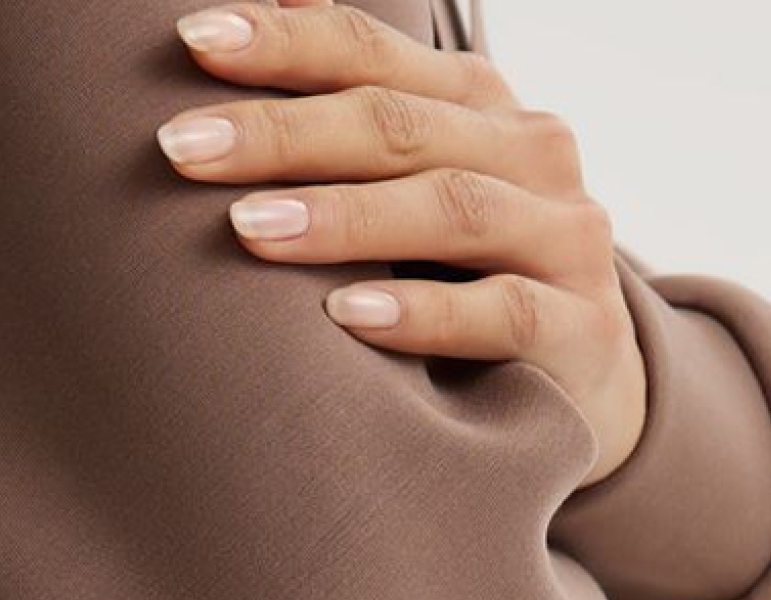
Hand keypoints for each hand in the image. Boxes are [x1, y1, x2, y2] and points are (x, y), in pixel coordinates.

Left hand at [157, 3, 646, 483]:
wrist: (590, 391)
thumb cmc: (467, 286)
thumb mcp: (413, 198)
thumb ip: (352, 134)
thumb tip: (247, 37)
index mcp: (478, 107)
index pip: (372, 56)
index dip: (285, 41)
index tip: (191, 41)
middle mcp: (531, 154)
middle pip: (397, 126)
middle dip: (283, 132)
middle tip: (180, 146)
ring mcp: (563, 240)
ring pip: (449, 210)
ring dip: (343, 218)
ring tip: (248, 228)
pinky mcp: (581, 332)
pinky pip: (499, 313)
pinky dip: (422, 314)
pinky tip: (347, 317)